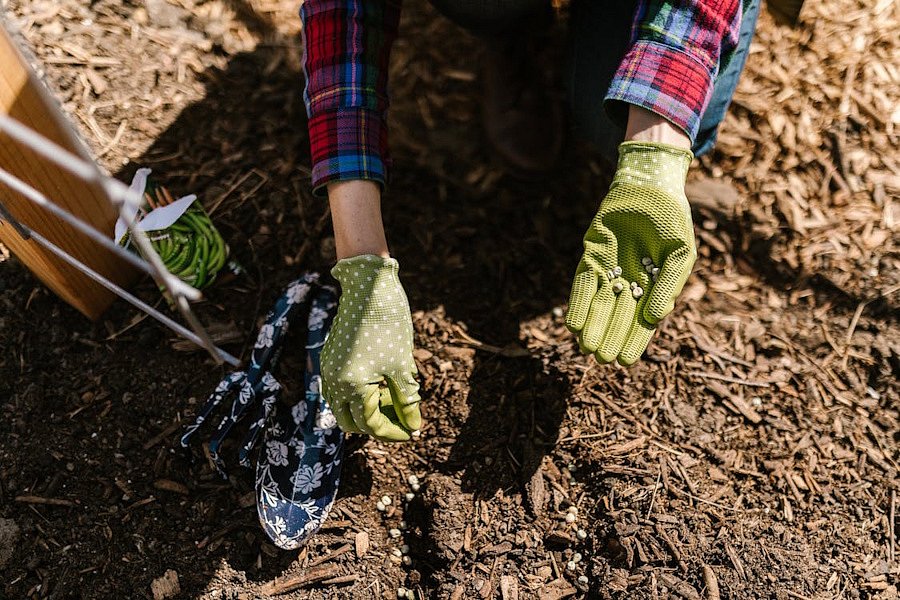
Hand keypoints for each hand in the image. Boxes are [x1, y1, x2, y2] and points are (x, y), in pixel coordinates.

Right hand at [320, 254, 421, 440]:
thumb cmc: (388, 323)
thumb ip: (407, 399)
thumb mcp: (402, 364)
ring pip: (343, 407)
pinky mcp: (330, 359)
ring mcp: (329, 370)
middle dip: (376, 426)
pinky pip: (339, 390)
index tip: (412, 431)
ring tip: (392, 401)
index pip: (371, 425)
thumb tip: (413, 425)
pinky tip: (380, 385)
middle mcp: (334, 382)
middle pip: (352, 423)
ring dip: (365, 412)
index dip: (394, 432)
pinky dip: (358, 396)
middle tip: (401, 420)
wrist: (368, 285)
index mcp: (352, 386)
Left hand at [566, 142, 696, 365]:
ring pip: (598, 305)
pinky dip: (579, 303)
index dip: (634, 341)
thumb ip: (669, 285)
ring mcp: (608, 270)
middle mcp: (628, 282)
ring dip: (592, 326)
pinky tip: (573, 323)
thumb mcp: (680, 254)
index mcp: (653, 286)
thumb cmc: (671, 220)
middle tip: (602, 360)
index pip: (642, 321)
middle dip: (610, 338)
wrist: (649, 187)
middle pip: (617, 317)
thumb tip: (656, 319)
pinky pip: (583, 283)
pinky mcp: (591, 257)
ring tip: (587, 348)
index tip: (626, 362)